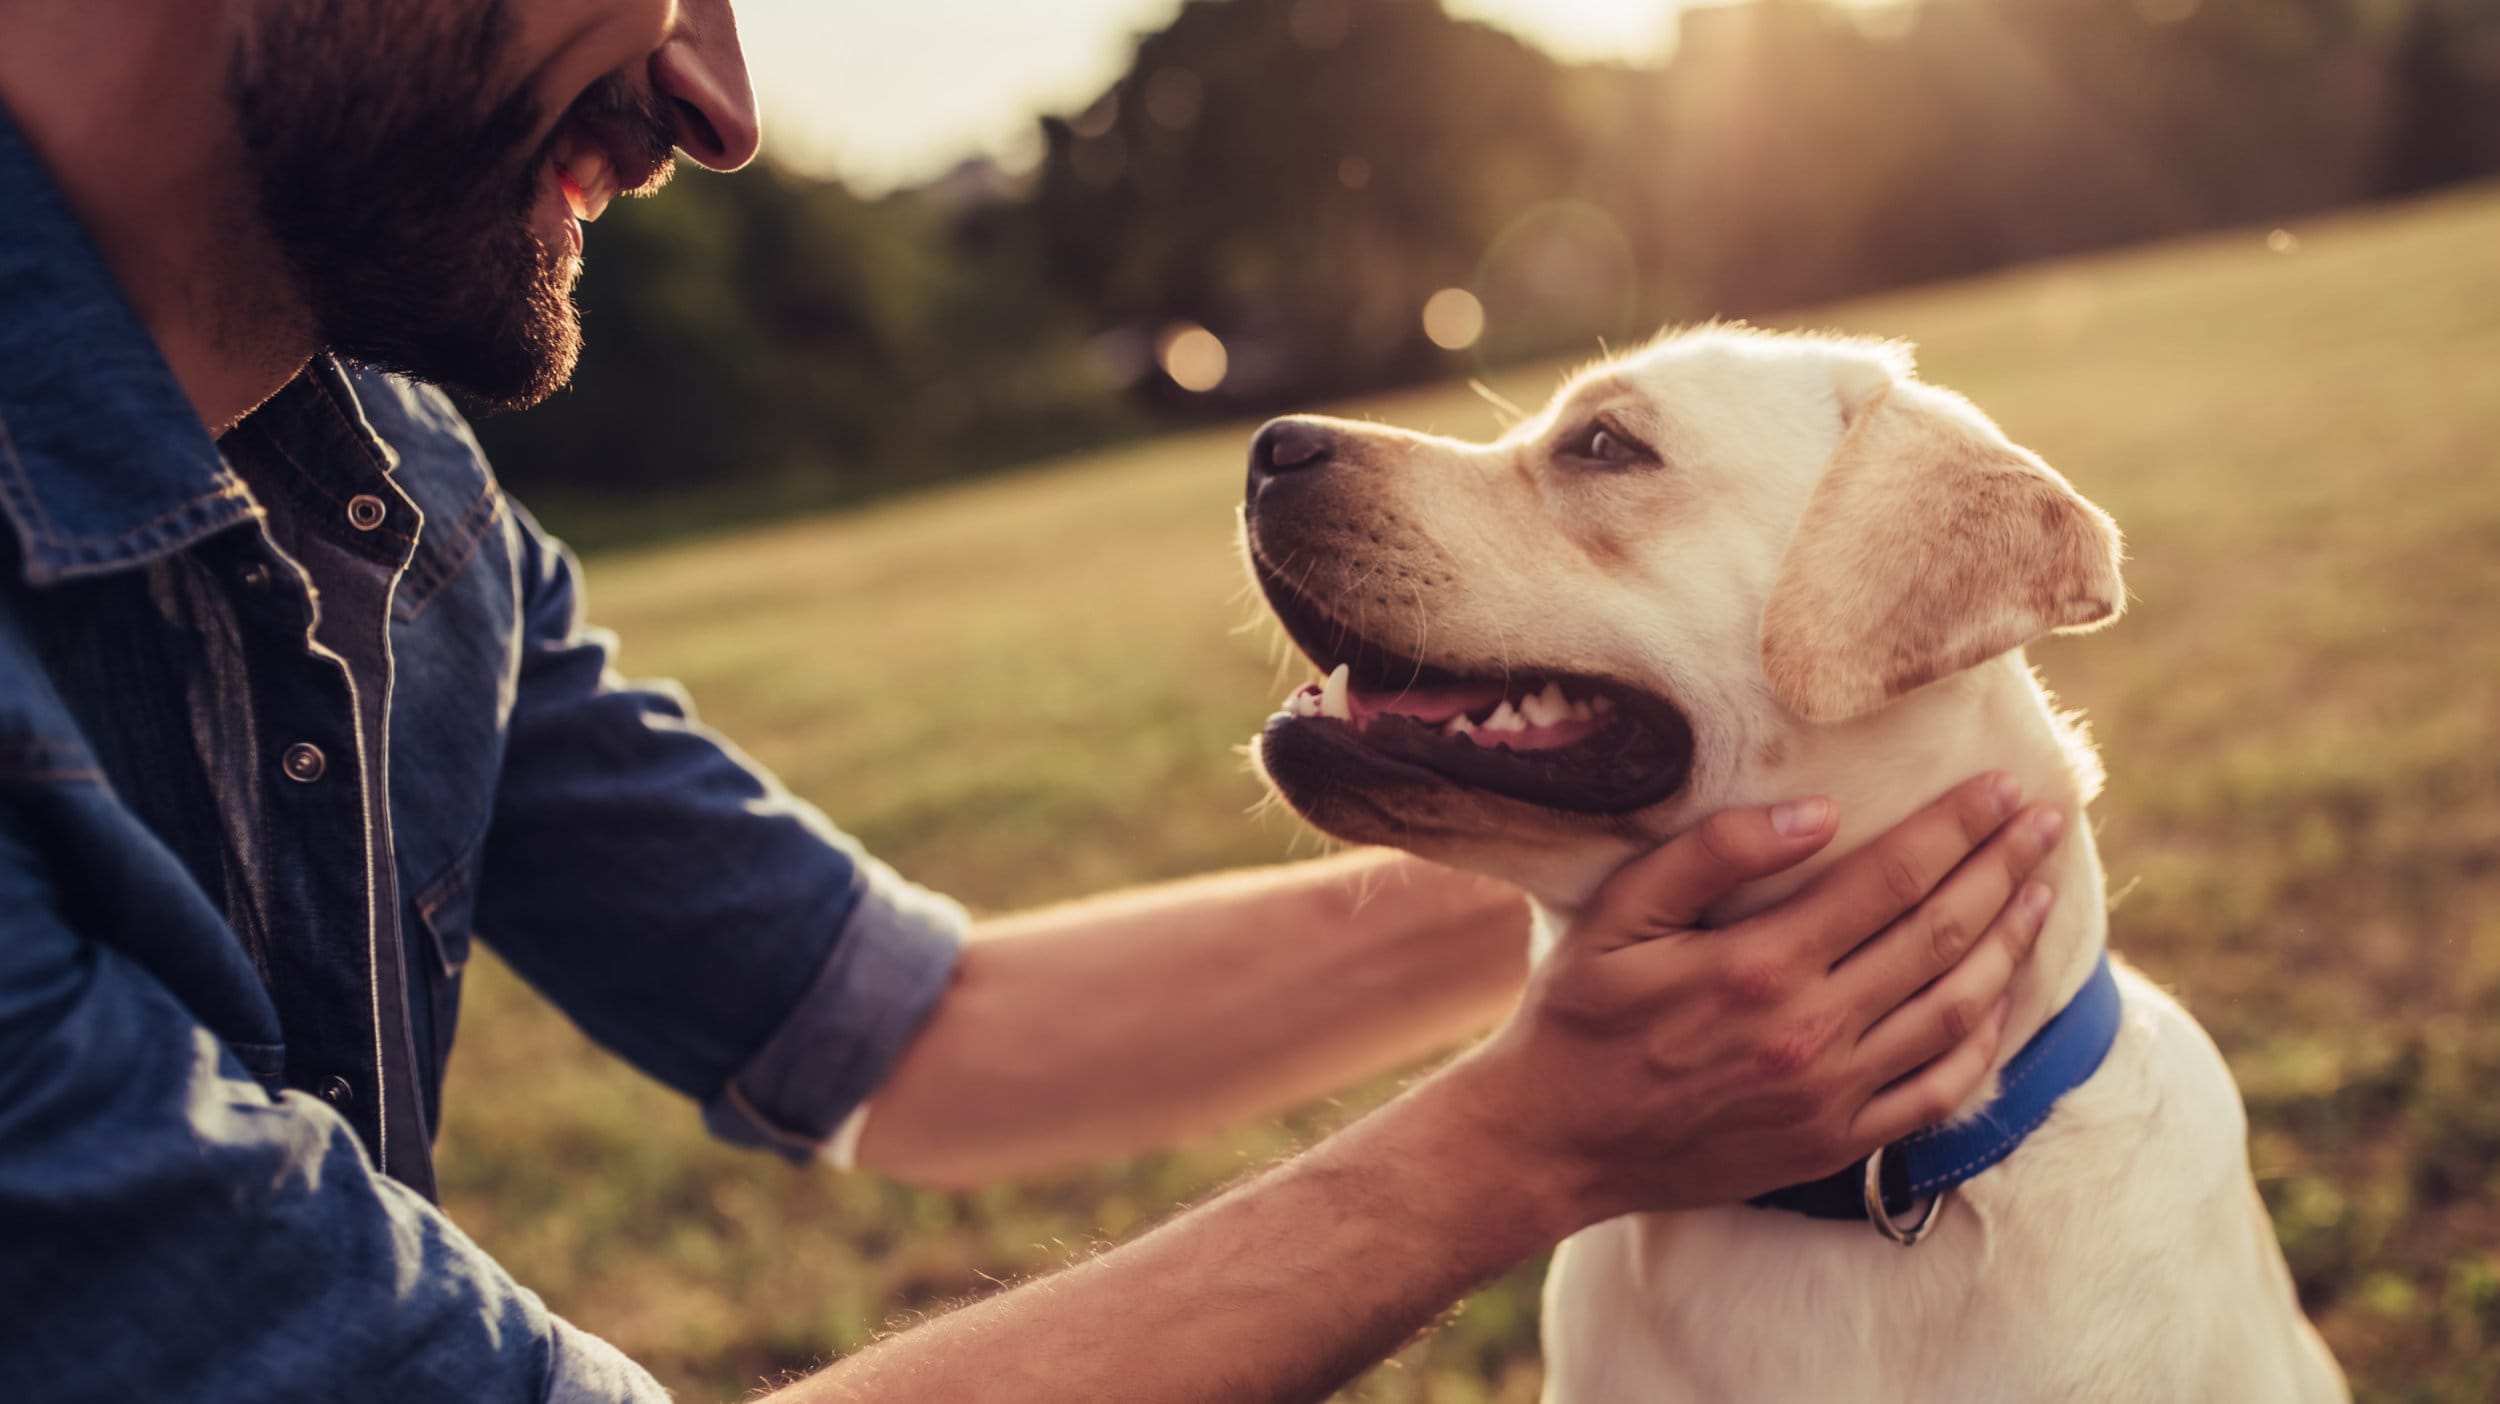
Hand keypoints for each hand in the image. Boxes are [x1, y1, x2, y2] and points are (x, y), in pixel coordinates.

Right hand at [1441, 772, 2065, 1231]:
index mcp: (1759, 965)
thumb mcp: (1618, 915)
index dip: (1956, 828)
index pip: (1891, 879)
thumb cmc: (1579, 1016)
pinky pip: (1937, 1091)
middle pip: (1939, 935)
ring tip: (2040, 891)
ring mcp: (1830, 1095)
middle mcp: (1809, 1032)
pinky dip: (1984, 1040)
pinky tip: (2002, 996)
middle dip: (2002, 870)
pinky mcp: (1834, 1143)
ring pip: (1954, 1009)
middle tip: (2046, 821)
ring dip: (2009, 944)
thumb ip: (1711, 854)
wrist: (1555, 1142)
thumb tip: (1817, 812)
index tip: (2003, 787)